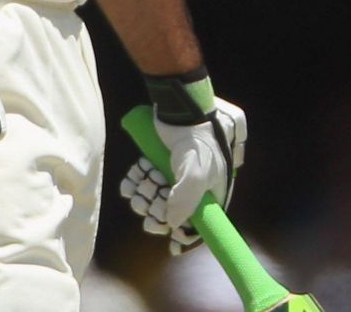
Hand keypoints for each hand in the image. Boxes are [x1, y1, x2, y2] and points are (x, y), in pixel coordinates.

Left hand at [120, 74, 246, 253]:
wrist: (181, 104)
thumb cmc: (195, 137)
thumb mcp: (195, 174)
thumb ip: (186, 203)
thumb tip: (173, 222)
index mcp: (217, 183)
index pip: (206, 218)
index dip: (190, 234)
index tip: (173, 245)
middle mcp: (204, 176)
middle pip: (180, 206)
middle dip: (160, 210)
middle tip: (146, 207)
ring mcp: (185, 165)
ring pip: (163, 190)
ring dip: (147, 194)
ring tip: (136, 188)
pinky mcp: (168, 154)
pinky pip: (153, 174)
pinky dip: (141, 179)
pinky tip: (133, 178)